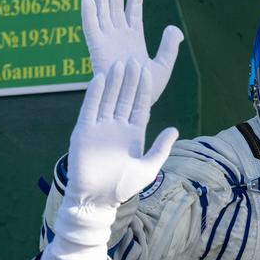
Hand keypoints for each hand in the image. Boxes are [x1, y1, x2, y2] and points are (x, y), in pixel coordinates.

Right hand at [66, 60, 177, 209]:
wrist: (97, 200)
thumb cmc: (123, 187)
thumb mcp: (148, 167)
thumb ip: (161, 148)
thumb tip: (175, 129)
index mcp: (133, 133)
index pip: (139, 105)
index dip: (143, 89)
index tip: (148, 70)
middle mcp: (116, 127)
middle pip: (124, 98)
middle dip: (130, 80)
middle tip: (135, 59)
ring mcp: (99, 128)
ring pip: (107, 99)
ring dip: (113, 82)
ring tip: (119, 63)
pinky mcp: (84, 131)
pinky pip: (90, 109)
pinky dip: (94, 94)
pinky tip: (100, 78)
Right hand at [81, 0, 182, 104]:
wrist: (134, 103)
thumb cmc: (147, 90)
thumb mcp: (164, 65)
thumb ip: (169, 47)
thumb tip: (173, 28)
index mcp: (134, 39)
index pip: (133, 12)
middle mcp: (119, 38)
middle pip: (115, 8)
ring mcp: (107, 42)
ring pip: (102, 14)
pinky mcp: (96, 49)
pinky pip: (90, 28)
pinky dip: (88, 12)